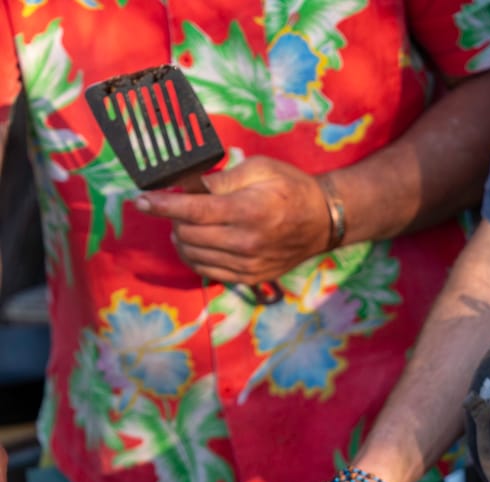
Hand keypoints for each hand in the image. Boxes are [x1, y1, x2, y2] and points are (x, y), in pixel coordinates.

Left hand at [135, 156, 330, 283]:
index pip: (192, 211)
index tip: (140, 200)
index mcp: (247, 211)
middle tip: (175, 205)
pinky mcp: (249, 278)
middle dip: (172, 219)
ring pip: (194, 256)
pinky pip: (209, 271)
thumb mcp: (260, 168)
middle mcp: (245, 243)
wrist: (323, 222)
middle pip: (188, 235)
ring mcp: (247, 265)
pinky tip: (199, 241)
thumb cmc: (292, 188)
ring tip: (187, 223)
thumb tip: (191, 185)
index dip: (161, 205)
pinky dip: (195, 256)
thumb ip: (223, 177)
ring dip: (181, 238)